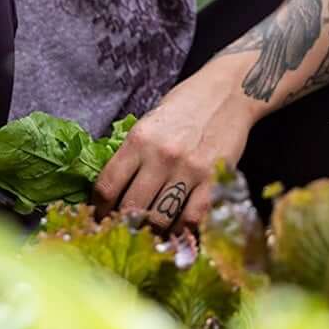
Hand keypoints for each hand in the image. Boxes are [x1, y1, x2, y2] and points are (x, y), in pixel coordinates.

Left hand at [91, 72, 254, 233]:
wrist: (229, 92)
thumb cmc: (186, 106)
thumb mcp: (149, 123)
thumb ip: (132, 154)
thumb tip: (114, 192)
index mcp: (138, 140)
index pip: (107, 186)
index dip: (99, 210)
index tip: (100, 218)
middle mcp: (161, 156)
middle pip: (131, 208)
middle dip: (123, 226)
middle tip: (123, 233)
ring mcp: (189, 169)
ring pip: (160, 218)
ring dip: (151, 232)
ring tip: (148, 236)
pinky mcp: (214, 179)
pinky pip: (192, 217)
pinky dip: (182, 230)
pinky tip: (176, 232)